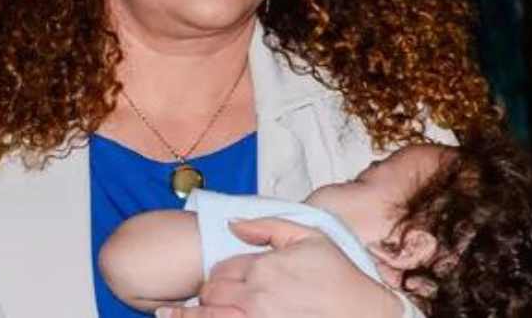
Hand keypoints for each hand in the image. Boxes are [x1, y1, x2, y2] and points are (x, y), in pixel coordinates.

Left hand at [156, 217, 401, 317]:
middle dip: (205, 296)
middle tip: (203, 300)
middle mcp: (255, 297)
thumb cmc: (339, 277)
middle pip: (211, 295)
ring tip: (167, 317)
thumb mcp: (310, 237)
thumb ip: (268, 226)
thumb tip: (233, 224)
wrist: (364, 314)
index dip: (215, 276)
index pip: (220, 271)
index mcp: (263, 268)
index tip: (218, 282)